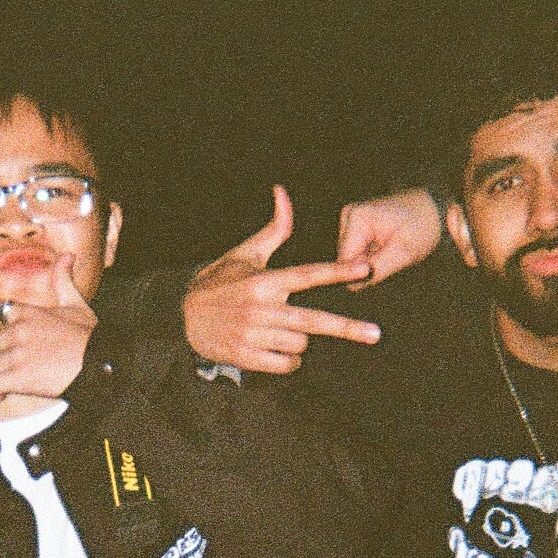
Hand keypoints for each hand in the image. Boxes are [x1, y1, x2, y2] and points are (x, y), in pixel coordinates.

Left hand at [0, 256, 95, 408]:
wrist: (99, 363)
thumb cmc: (90, 337)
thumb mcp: (78, 304)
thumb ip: (64, 280)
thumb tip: (67, 255)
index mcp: (27, 312)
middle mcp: (16, 331)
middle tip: (5, 369)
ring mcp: (14, 354)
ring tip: (0, 388)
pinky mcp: (15, 377)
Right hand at [180, 187, 380, 375]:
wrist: (182, 315)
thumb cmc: (221, 281)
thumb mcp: (246, 253)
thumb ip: (275, 229)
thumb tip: (283, 192)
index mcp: (265, 280)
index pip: (308, 274)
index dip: (339, 271)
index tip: (365, 269)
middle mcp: (261, 307)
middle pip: (313, 320)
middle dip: (348, 328)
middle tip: (376, 334)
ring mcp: (253, 334)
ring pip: (301, 344)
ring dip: (300, 342)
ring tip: (281, 332)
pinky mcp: (245, 356)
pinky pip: (286, 365)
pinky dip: (289, 361)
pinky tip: (278, 352)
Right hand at [335, 189, 443, 286]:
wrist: (433, 209)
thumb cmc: (423, 226)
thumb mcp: (404, 252)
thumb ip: (377, 270)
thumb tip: (352, 285)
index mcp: (358, 218)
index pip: (344, 261)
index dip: (357, 274)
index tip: (378, 273)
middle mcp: (348, 216)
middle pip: (345, 259)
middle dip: (365, 267)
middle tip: (390, 259)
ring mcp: (350, 219)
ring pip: (350, 257)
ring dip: (369, 262)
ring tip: (390, 252)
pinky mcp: (355, 226)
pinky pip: (356, 251)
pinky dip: (370, 256)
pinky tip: (385, 249)